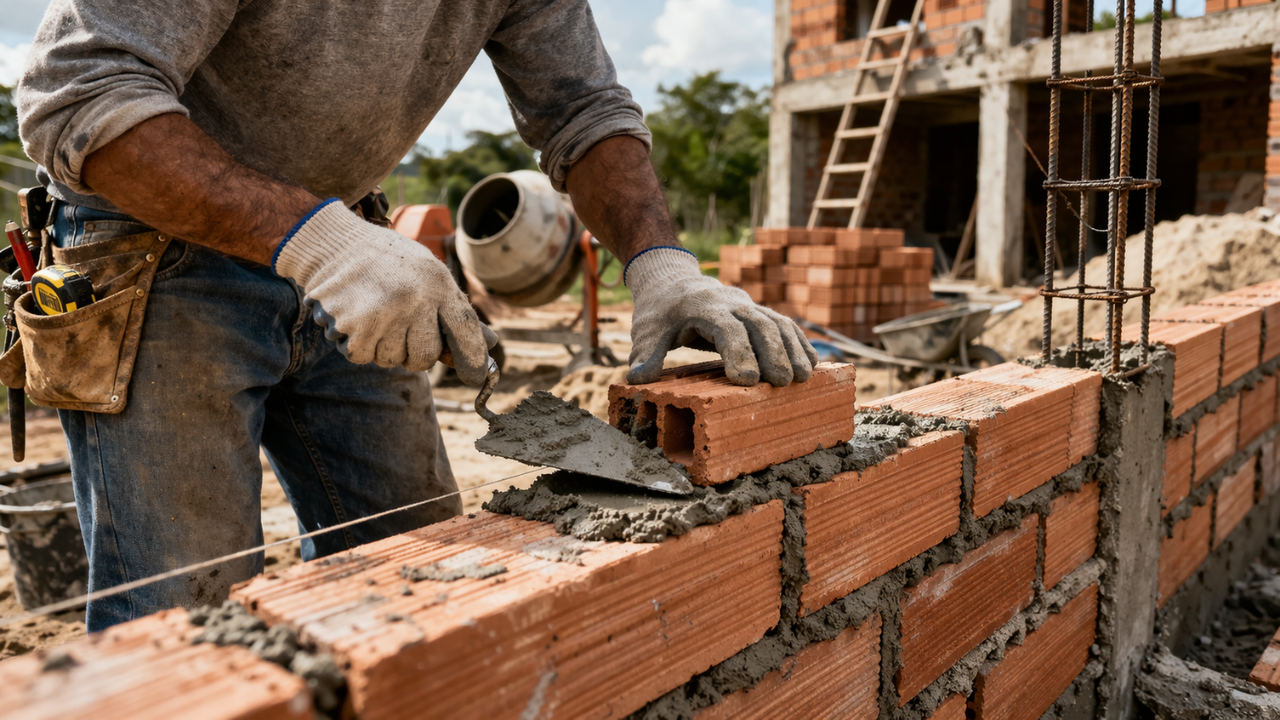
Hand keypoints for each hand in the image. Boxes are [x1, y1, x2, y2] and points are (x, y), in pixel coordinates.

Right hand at [274, 199, 496, 384]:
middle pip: (426, 357)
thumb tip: (490, 345)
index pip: (464, 329)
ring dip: (384, 347)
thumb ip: (456, 311)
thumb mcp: (429, 274)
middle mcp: (414, 299)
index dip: (473, 358)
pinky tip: (356, 318)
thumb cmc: (387, 261)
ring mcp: (383, 314)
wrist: (332, 243)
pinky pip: (364, 357)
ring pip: (392, 360)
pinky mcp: (354, 327)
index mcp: (437, 282)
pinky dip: (359, 345)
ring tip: (375, 314)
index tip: (476, 376)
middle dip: (415, 353)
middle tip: (400, 328)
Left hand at [625, 247, 816, 386]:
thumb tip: (638, 379)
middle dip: (774, 354)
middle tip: (782, 383)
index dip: (739, 353)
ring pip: (777, 322)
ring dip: (793, 349)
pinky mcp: (758, 311)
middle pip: (759, 324)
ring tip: (804, 378)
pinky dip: (799, 341)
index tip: (747, 381)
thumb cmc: (660, 312)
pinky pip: (784, 323)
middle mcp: (731, 302)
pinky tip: (812, 362)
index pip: (727, 328)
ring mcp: (748, 305)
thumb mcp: (647, 331)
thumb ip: (646, 354)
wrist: (673, 281)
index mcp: (703, 307)